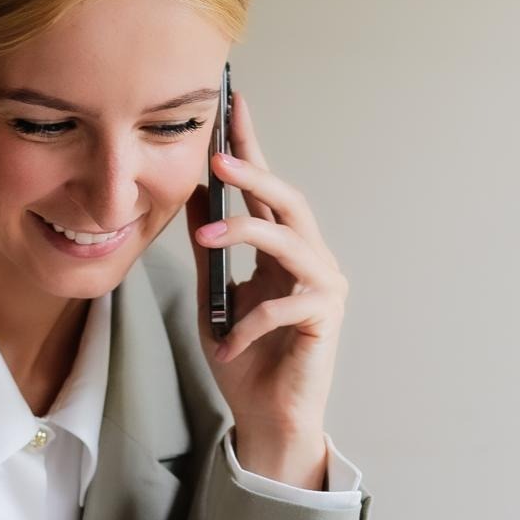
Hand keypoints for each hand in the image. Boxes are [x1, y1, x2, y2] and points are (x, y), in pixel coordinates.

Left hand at [184, 92, 348, 478]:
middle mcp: (310, 260)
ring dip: (246, 233)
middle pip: (290, 201)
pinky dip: (248, 323)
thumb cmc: (245, 361)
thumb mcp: (213, 296)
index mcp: (283, 250)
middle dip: (255, 173)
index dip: (251, 144)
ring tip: (206, 239)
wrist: (267, 417)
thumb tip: (194, 196)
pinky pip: (283, 305)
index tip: (232, 102)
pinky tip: (228, 343)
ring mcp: (323, 287)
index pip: (267, 188)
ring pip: (292, 240)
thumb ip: (209, 249)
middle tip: (217, 156)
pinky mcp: (325, 318)